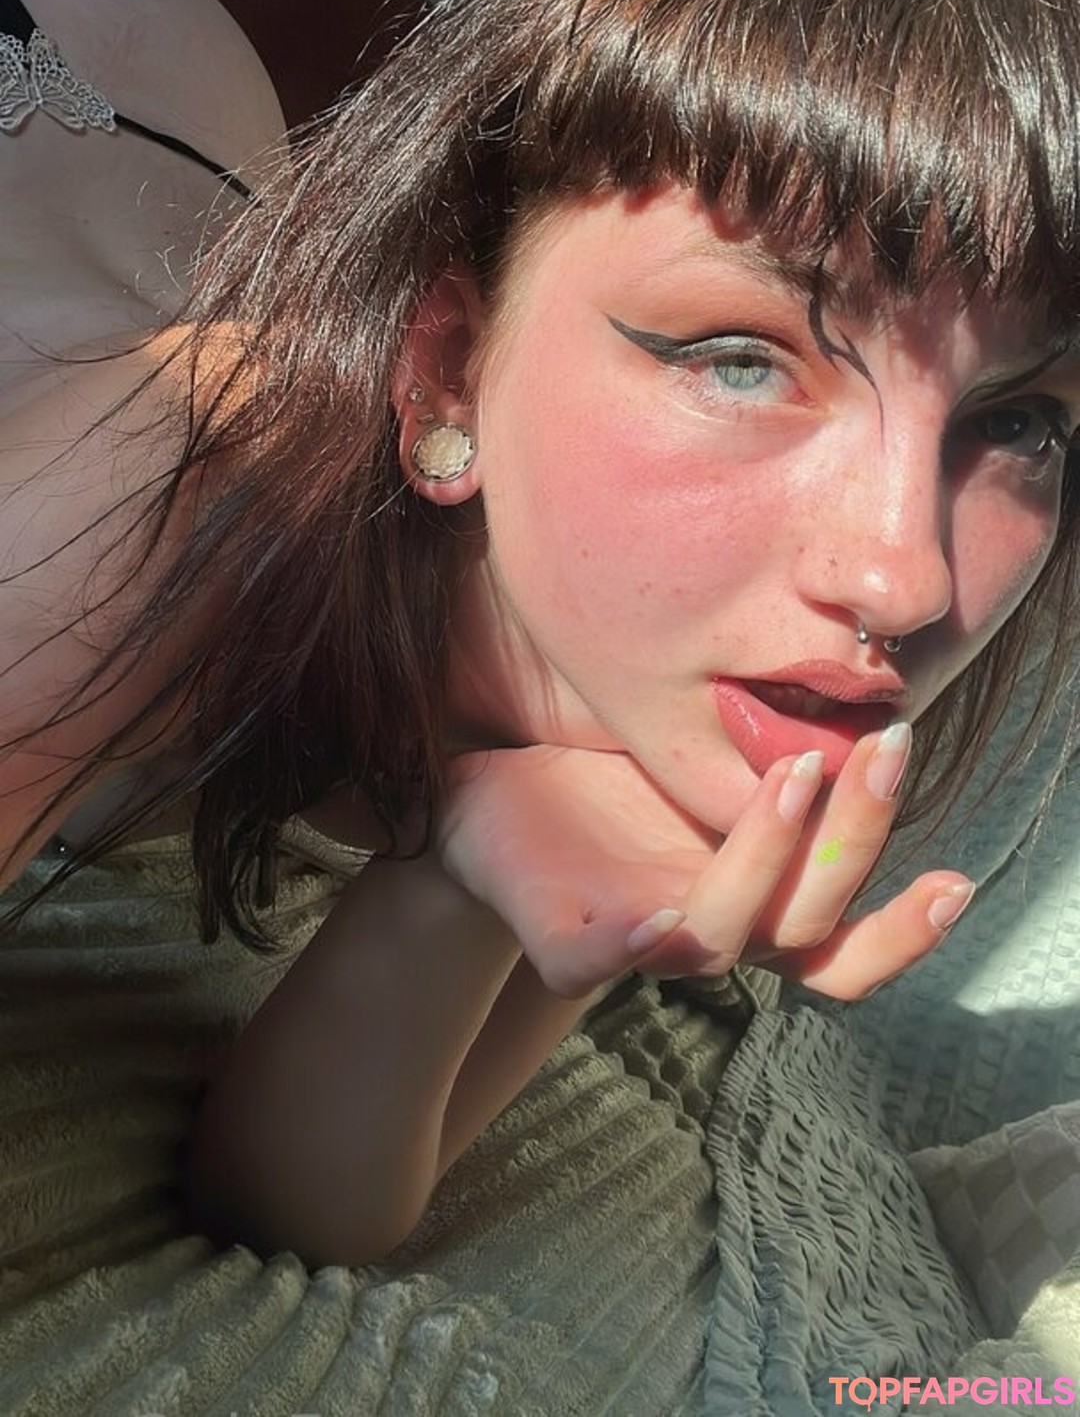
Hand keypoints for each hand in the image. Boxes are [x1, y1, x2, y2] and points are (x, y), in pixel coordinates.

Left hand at [438, 736, 973, 1000]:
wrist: (484, 808)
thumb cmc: (604, 780)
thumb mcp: (698, 755)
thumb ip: (768, 741)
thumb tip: (851, 672)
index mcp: (752, 895)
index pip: (844, 932)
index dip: (906, 928)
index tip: (959, 882)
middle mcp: (712, 928)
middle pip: (810, 923)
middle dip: (858, 838)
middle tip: (888, 749)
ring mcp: (641, 940)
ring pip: (726, 934)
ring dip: (770, 856)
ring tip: (794, 772)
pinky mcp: (563, 944)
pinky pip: (602, 960)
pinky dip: (637, 944)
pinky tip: (661, 917)